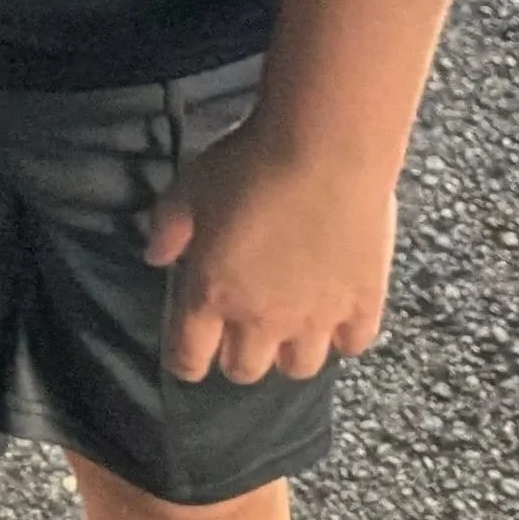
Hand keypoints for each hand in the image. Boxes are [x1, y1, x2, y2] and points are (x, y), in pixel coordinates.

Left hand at [144, 117, 396, 382]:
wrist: (326, 149)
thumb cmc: (250, 163)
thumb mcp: (189, 187)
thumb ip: (167, 228)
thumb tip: (155, 257)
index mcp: (211, 294)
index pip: (189, 356)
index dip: (186, 361)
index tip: (190, 354)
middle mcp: (262, 318)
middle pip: (245, 371)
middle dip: (237, 355)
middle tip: (242, 328)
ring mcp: (316, 317)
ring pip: (300, 367)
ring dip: (290, 351)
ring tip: (291, 323)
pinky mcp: (363, 304)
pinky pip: (353, 344)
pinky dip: (343, 335)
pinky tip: (337, 312)